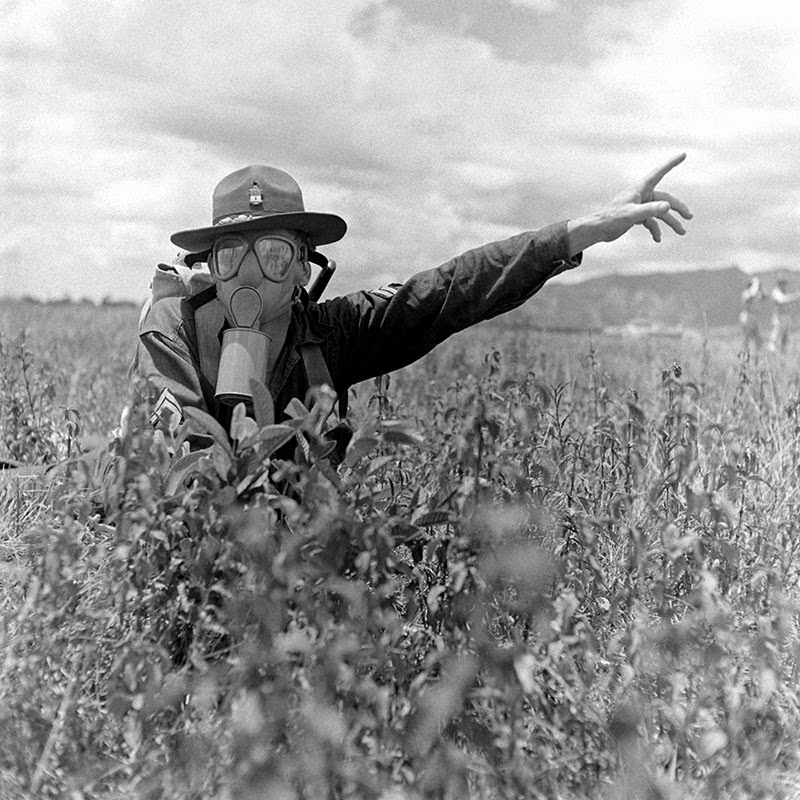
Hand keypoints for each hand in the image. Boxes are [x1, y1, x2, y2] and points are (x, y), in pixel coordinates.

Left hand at [567, 153, 692, 255]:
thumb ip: (650, 210)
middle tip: (689, 217)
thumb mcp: (632, 214)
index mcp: (640, 189)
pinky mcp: (636, 217)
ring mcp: (639, 206)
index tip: (683, 154)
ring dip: (671, 223)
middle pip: (665, 199)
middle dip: (678, 208)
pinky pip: (651, 222)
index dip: (671, 163)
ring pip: (660, 213)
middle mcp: (642, 195)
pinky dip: (655, 230)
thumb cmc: (611, 218)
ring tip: (682, 232)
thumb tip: (668, 207)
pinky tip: (658, 240)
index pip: (659, 173)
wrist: (597, 229)